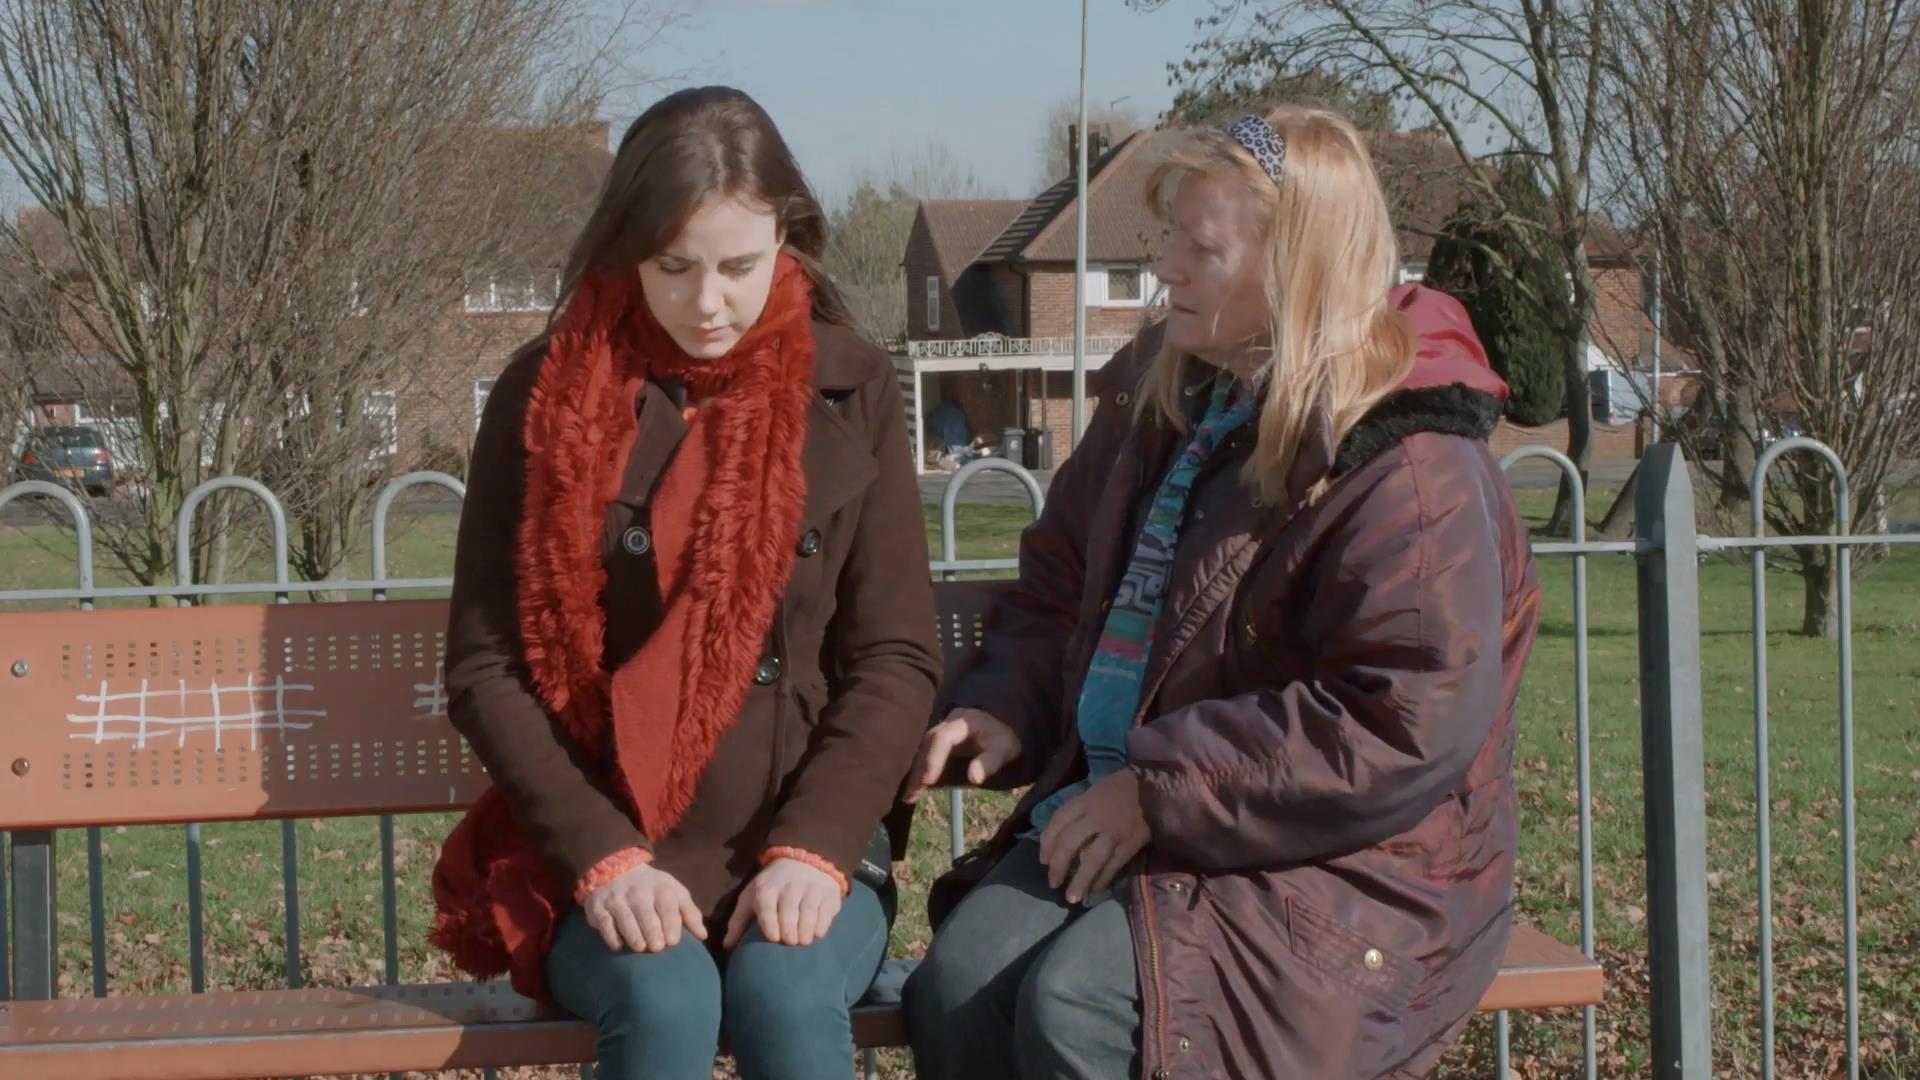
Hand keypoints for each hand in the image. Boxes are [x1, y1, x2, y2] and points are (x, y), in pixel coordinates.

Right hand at [582, 864, 706, 953]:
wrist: (617, 870)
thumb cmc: (652, 889)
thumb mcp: (674, 893)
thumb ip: (689, 913)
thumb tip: (703, 936)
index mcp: (660, 888)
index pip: (667, 906)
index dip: (671, 923)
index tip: (673, 941)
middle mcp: (638, 891)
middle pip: (645, 912)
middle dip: (652, 930)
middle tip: (657, 948)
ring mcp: (617, 899)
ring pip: (625, 918)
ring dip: (633, 933)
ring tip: (640, 948)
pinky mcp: (598, 907)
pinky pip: (604, 922)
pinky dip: (610, 934)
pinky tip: (617, 945)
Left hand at [723, 857, 843, 948]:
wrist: (802, 860)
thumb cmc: (772, 886)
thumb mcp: (752, 896)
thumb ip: (739, 921)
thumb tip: (726, 946)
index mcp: (766, 889)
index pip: (767, 908)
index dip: (771, 924)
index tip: (774, 938)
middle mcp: (789, 887)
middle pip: (789, 912)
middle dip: (789, 931)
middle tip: (789, 943)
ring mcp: (811, 889)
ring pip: (809, 912)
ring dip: (805, 931)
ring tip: (802, 941)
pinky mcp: (829, 893)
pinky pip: (826, 912)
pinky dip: (821, 924)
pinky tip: (816, 932)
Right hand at [903, 707, 1023, 802]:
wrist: (1005, 730)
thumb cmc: (1005, 740)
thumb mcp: (1005, 750)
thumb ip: (990, 762)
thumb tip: (974, 778)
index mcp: (963, 720)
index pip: (942, 737)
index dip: (933, 758)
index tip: (928, 781)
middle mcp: (948, 723)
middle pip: (928, 744)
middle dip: (920, 768)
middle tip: (913, 793)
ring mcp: (942, 731)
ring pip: (923, 750)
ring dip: (916, 773)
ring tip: (910, 796)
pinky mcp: (940, 743)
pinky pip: (926, 755)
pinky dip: (920, 772)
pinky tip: (914, 790)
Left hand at [1037, 770, 1150, 904]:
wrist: (1155, 788)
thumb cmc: (1121, 788)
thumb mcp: (1095, 791)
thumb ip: (1079, 811)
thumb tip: (1061, 840)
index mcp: (1085, 800)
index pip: (1058, 821)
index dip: (1047, 842)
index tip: (1043, 860)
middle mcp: (1096, 816)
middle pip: (1069, 842)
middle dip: (1058, 865)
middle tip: (1053, 883)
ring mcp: (1114, 832)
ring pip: (1092, 859)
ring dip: (1080, 880)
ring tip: (1072, 898)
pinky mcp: (1130, 844)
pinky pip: (1113, 865)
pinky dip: (1104, 879)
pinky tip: (1096, 889)